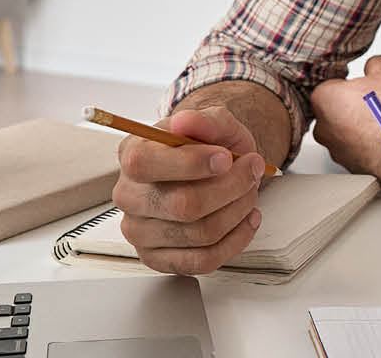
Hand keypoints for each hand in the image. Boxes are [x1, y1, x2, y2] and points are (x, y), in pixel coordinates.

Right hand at [109, 105, 269, 274]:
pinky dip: (236, 239)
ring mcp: (140, 232)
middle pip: (181, 205)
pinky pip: (203, 261)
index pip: (145, 164)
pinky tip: (247, 218)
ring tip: (249, 191)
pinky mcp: (158, 258)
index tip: (225, 158)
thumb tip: (186, 121)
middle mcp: (128, 196)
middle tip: (252, 170)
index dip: (190, 163)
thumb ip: (205, 120)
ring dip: (237, 210)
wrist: (215, 168)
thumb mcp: (215, 122)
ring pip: (200, 233)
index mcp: (132, 155)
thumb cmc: (209, 146)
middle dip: (230, 188)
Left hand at [310, 55, 380, 189]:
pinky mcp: (356, 170)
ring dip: (364, 130)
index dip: (352, 84)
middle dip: (355, 108)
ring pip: (348, 136)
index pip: (330, 86)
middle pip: (336, 113)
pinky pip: (362, 154)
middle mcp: (325, 130)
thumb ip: (374, 64)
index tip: (366, 85)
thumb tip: (375, 67)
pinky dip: (374, 149)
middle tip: (378, 103)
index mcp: (324, 99)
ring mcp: (339, 153)